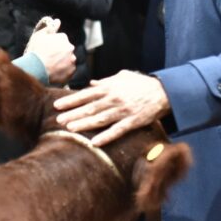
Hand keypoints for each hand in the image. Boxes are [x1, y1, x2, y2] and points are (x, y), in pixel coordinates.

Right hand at [24, 18, 75, 84]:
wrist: (36, 68)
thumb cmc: (36, 51)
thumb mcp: (39, 36)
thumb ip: (50, 28)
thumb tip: (57, 21)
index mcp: (63, 38)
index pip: (61, 39)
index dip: (53, 44)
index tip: (47, 49)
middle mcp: (70, 48)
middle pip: (65, 50)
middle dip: (59, 53)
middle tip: (49, 58)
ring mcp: (72, 60)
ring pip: (68, 60)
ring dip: (62, 62)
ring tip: (51, 66)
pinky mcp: (71, 71)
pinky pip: (69, 70)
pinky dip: (64, 71)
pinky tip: (55, 72)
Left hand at [53, 71, 170, 146]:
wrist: (163, 92)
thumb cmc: (141, 84)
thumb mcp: (123, 77)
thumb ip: (106, 81)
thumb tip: (91, 84)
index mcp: (110, 87)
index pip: (86, 94)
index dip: (71, 100)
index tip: (57, 105)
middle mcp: (114, 99)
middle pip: (90, 107)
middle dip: (73, 114)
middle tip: (58, 120)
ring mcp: (123, 111)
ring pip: (100, 119)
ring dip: (84, 124)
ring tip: (70, 129)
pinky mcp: (132, 122)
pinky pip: (117, 131)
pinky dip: (106, 137)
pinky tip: (95, 143)